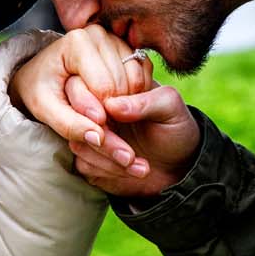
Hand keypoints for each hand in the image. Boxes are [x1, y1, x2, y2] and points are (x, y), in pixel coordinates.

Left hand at [10, 24, 152, 157]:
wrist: (40, 76)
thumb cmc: (40, 91)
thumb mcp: (46, 111)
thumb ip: (70, 125)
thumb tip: (99, 138)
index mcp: (77, 42)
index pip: (104, 87)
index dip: (100, 114)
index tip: (87, 123)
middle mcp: (99, 34)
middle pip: (121, 84)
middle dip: (113, 111)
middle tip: (96, 122)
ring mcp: (115, 38)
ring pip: (135, 82)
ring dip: (125, 106)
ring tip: (103, 113)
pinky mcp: (126, 48)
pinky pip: (141, 78)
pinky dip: (133, 97)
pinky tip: (115, 104)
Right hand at [64, 79, 198, 197]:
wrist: (179, 164)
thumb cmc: (175, 128)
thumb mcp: (170, 108)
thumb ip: (145, 101)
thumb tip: (112, 104)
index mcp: (111, 86)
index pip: (81, 85)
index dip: (89, 103)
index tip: (107, 119)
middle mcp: (95, 107)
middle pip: (75, 116)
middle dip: (103, 139)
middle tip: (130, 155)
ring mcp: (89, 133)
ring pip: (78, 142)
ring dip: (108, 158)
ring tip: (140, 165)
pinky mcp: (89, 158)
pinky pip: (83, 163)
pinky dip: (108, 170)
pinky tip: (133, 171)